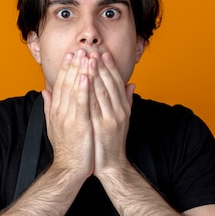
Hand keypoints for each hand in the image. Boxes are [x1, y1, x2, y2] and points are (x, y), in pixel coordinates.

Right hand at [42, 49, 93, 180]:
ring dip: (80, 71)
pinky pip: (82, 103)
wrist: (69, 169)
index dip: (66, 68)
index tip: (71, 54)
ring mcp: (68, 117)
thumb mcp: (54, 125)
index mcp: (56, 110)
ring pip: (74, 89)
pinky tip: (87, 76)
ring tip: (85, 56)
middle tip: (80, 48)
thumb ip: (49, 107)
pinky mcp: (78, 124)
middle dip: (74, 64)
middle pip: (67, 83)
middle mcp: (60, 111)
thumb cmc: (67, 148)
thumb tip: (43, 91)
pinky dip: (84, 88)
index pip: (60, 84)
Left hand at [88, 51, 134, 176]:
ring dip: (94, 73)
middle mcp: (119, 111)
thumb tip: (131, 84)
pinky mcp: (102, 127)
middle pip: (109, 83)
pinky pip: (93, 105)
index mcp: (123, 108)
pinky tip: (82, 79)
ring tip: (87, 58)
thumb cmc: (112, 143)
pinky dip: (88, 90)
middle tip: (92, 49)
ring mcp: (111, 119)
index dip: (110, 67)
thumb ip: (126, 101)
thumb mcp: (123, 120)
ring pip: (101, 90)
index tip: (102, 53)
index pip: (117, 82)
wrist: (111, 165)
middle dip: (100, 65)